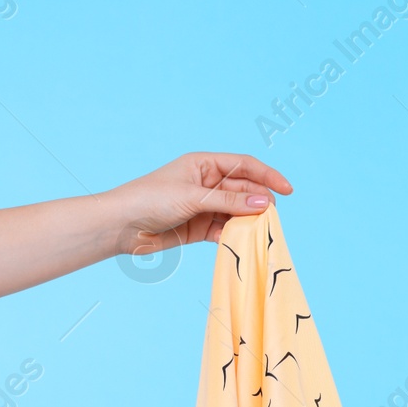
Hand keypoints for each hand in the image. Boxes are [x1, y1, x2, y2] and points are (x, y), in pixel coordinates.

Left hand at [109, 153, 293, 256]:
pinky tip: (242, 241)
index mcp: (204, 164)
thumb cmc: (150, 200)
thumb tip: (266, 202)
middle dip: (260, 202)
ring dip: (249, 221)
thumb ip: (231, 201)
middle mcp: (208, 183)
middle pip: (245, 189)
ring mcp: (205, 206)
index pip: (245, 166)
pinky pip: (227, 230)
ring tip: (259, 232)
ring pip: (238, 211)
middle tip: (271, 217)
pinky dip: (236, 235)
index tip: (288, 191)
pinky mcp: (201, 228)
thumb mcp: (194, 197)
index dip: (268, 176)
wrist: (119, 227)